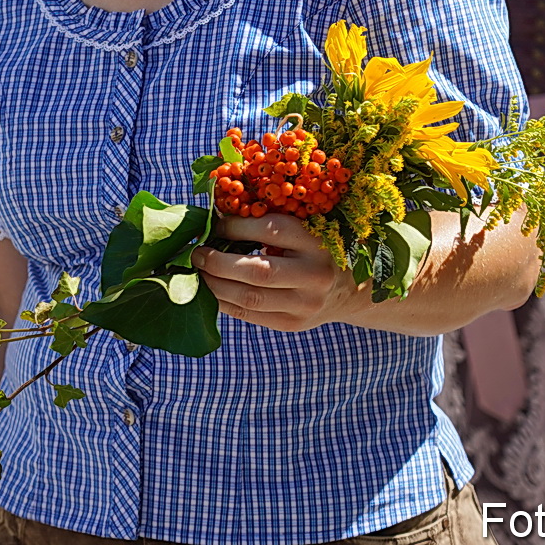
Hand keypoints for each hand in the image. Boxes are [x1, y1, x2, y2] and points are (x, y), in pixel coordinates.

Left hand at [191, 213, 364, 331]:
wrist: (348, 290)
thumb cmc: (314, 250)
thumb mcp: (303, 231)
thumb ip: (268, 226)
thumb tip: (215, 219)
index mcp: (316, 242)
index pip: (270, 231)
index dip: (235, 227)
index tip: (213, 224)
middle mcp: (314, 275)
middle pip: (256, 271)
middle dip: (218, 262)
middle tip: (196, 253)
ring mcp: (305, 305)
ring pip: (249, 298)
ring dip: (215, 285)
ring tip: (198, 272)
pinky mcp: (293, 325)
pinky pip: (250, 315)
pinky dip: (224, 302)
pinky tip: (211, 290)